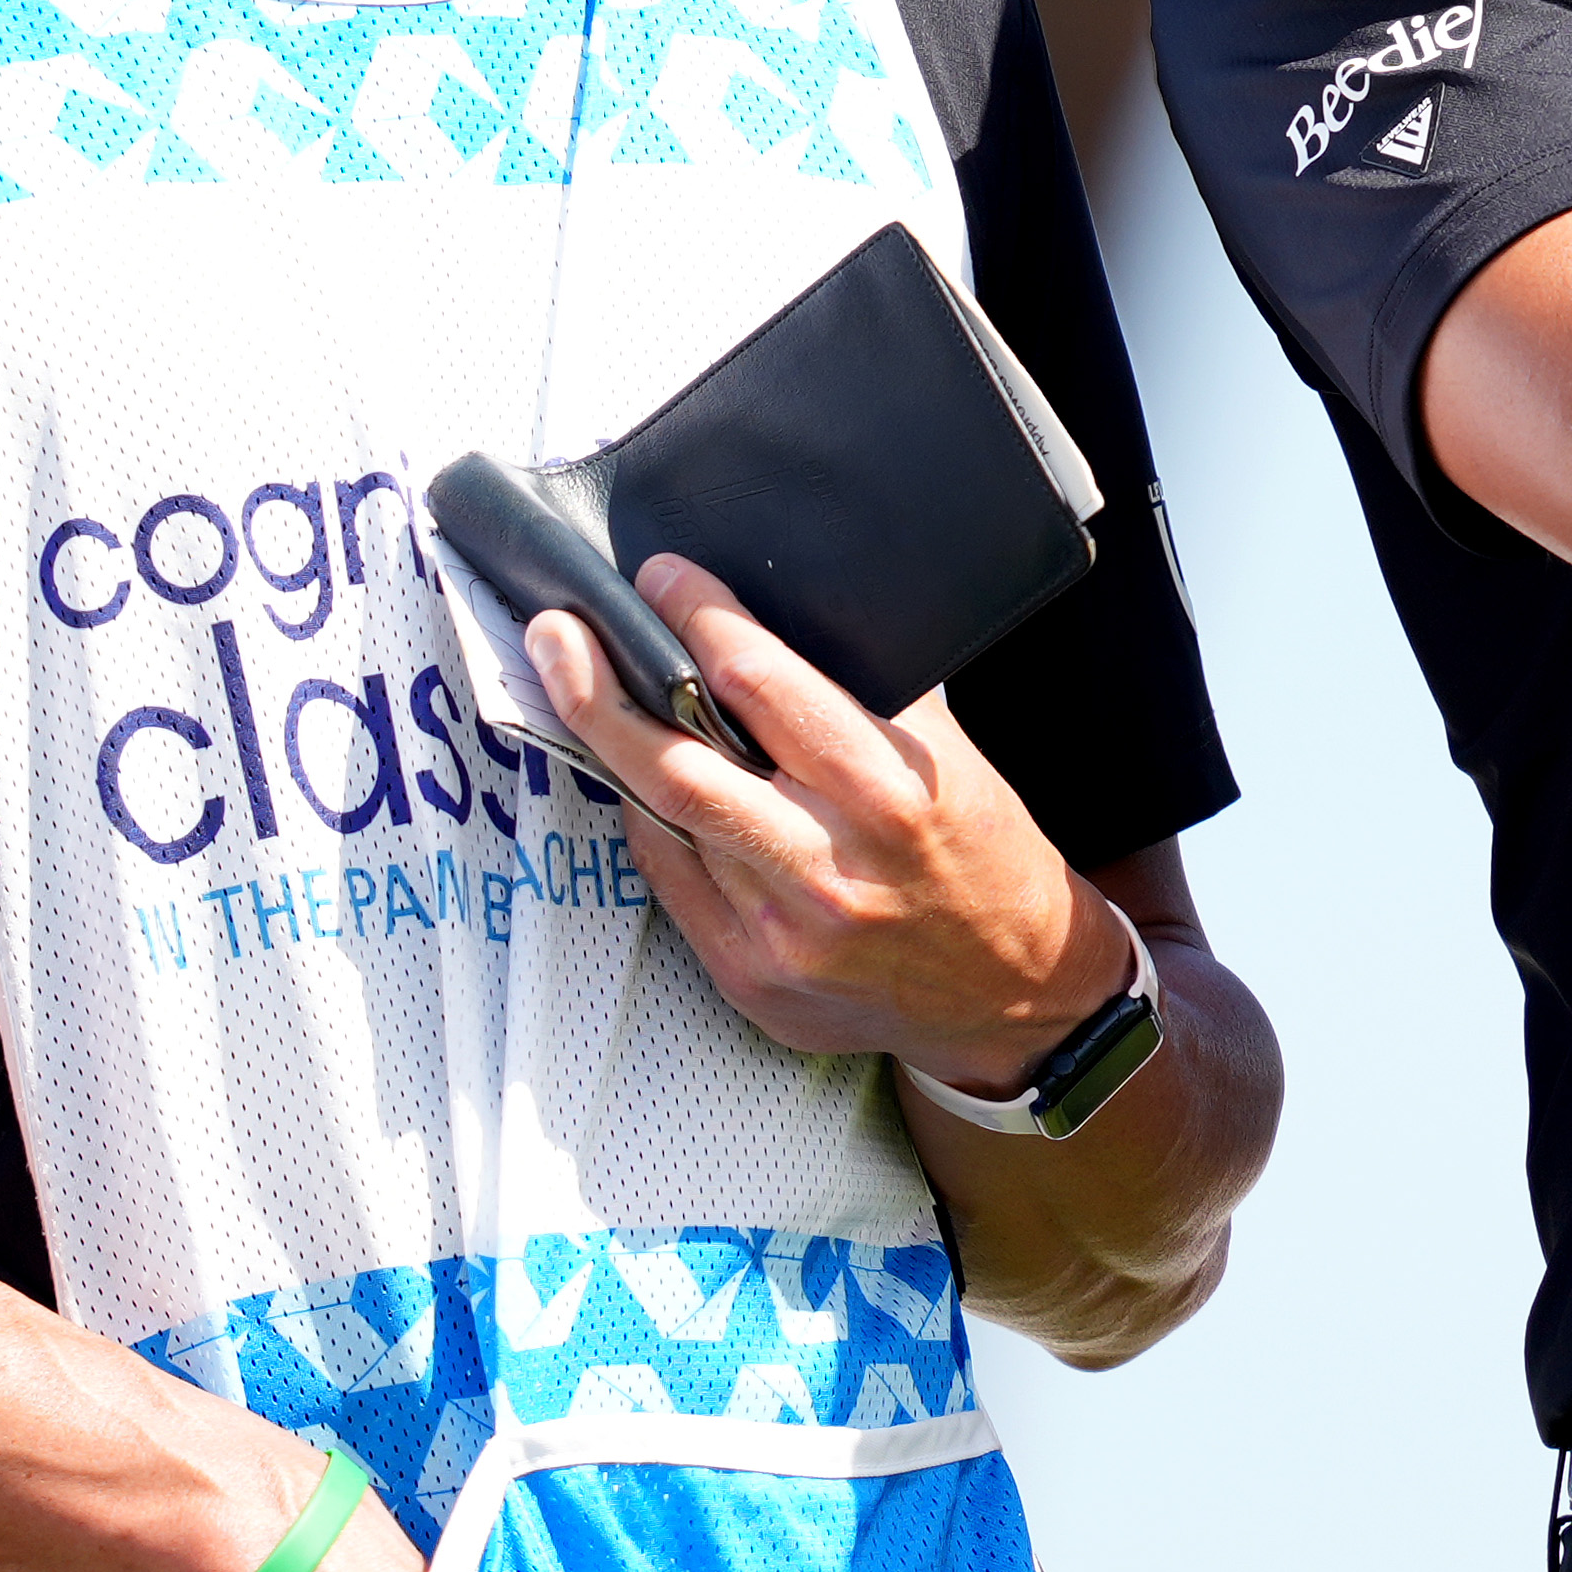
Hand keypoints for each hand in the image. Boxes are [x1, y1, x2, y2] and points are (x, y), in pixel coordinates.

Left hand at [529, 561, 1130, 1083]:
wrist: (1016, 992)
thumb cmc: (984, 856)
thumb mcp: (952, 758)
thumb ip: (866, 697)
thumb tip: (770, 622)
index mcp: (889, 795)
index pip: (764, 687)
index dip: (701, 619)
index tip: (665, 578)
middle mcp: (829, 869)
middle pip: (676, 765)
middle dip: (599, 690)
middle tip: (555, 633)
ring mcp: (781, 935)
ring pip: (664, 821)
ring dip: (616, 751)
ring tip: (576, 690)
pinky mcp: (751, 979)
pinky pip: (672, 882)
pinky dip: (653, 825)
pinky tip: (643, 786)